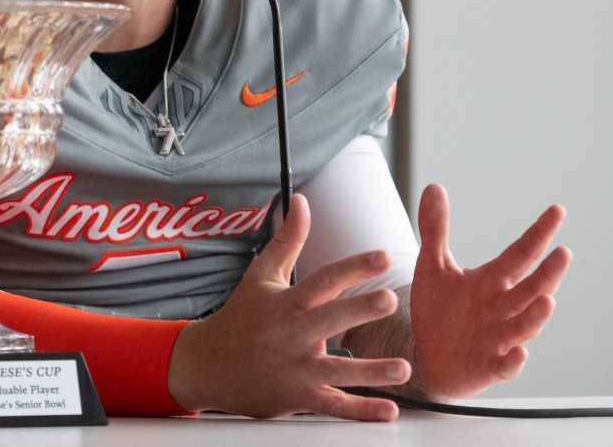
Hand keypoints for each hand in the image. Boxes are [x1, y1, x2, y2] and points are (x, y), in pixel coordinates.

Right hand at [167, 193, 412, 420]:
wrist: (208, 366)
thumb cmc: (240, 317)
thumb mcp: (261, 275)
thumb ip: (288, 240)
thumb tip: (302, 200)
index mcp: (287, 303)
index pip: (324, 279)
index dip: (353, 267)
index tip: (383, 256)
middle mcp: (293, 334)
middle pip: (331, 320)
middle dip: (361, 310)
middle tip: (391, 300)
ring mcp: (296, 369)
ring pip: (339, 371)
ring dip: (373, 371)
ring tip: (404, 369)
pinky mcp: (299, 398)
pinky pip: (334, 407)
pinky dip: (362, 411)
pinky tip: (389, 411)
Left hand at [409, 183, 571, 399]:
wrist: (426, 355)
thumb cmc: (438, 310)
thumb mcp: (433, 266)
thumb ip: (436, 229)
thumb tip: (434, 185)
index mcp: (492, 281)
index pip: (520, 254)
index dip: (538, 233)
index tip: (557, 210)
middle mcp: (502, 308)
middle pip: (531, 289)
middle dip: (548, 273)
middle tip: (563, 252)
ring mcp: (498, 338)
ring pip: (524, 326)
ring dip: (536, 315)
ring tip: (548, 300)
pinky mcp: (488, 367)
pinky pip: (505, 366)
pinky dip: (513, 361)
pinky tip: (519, 353)